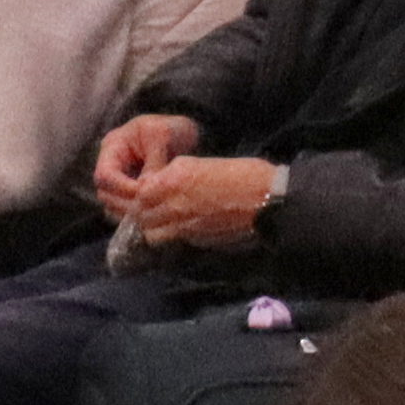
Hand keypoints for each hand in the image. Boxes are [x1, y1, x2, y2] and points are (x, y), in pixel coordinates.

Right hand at [89, 112, 203, 212]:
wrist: (182, 133)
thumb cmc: (171, 129)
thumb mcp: (163, 138)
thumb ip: (154, 163)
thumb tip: (145, 189)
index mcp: (113, 146)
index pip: (104, 174)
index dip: (120, 188)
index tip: (142, 194)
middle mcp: (111, 163)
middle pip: (104, 191)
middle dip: (124, 202)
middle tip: (147, 208)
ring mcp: (120, 177)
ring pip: (113, 202)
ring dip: (130, 209)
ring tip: (151, 211)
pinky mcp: (130, 188)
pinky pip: (126, 205)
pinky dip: (137, 211)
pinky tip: (153, 212)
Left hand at [119, 155, 281, 250]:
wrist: (267, 200)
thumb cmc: (241, 174)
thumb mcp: (200, 164)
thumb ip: (173, 174)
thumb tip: (157, 182)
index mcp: (172, 180)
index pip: (138, 192)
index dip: (137, 193)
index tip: (143, 190)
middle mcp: (172, 204)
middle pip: (139, 214)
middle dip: (139, 210)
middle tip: (146, 206)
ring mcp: (182, 225)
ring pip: (149, 232)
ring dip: (149, 226)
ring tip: (158, 219)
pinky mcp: (195, 239)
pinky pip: (169, 240)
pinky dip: (165, 236)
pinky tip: (174, 228)